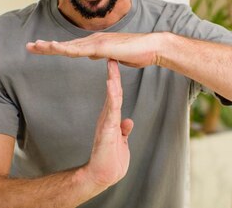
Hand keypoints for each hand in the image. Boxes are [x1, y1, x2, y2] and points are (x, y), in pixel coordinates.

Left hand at [26, 32, 162, 68]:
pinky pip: (80, 50)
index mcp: (95, 43)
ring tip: (36, 46)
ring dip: (51, 46)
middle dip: (46, 46)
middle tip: (29, 46)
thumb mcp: (115, 56)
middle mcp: (93, 40)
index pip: (71, 47)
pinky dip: (66, 49)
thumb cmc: (137, 52)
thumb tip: (92, 55)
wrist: (152, 48)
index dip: (55, 48)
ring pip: (69, 46)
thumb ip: (102, 54)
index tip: (40, 48)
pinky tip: (55, 48)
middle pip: (65, 45)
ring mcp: (97, 42)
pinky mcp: (102, 47)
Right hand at [85, 60, 133, 187]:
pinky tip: (111, 83)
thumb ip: (124, 130)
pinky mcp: (107, 128)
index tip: (116, 66)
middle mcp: (107, 117)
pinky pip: (111, 109)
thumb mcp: (122, 142)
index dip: (116, 81)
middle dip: (113, 74)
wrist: (103, 175)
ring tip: (112, 65)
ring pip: (111, 97)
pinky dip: (112, 95)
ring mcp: (106, 121)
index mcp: (111, 119)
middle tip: (112, 56)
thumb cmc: (111, 160)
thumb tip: (129, 121)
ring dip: (113, 80)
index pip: (115, 96)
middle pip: (112, 92)